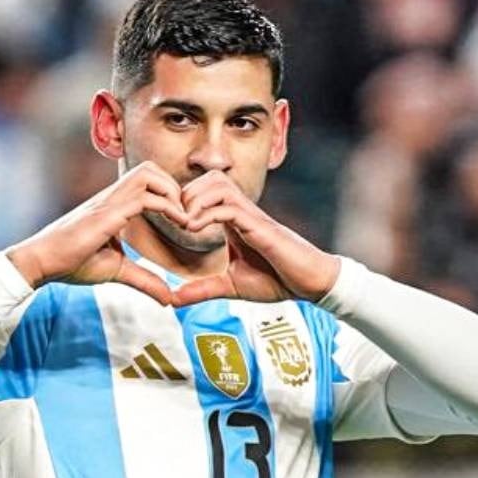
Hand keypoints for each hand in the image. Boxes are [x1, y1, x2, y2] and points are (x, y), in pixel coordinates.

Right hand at [7, 161, 186, 305]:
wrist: (42, 262)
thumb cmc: (72, 262)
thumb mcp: (117, 270)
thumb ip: (144, 280)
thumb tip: (168, 298)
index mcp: (113, 204)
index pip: (146, 180)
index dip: (169, 193)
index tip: (182, 219)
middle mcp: (112, 197)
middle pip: (149, 167)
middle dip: (174, 186)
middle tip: (184, 215)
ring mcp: (109, 202)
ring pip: (148, 173)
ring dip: (171, 191)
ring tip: (182, 218)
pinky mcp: (107, 214)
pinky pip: (144, 198)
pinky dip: (167, 206)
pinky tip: (178, 224)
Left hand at [171, 171, 340, 306]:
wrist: (308, 283)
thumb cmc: (277, 280)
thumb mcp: (231, 287)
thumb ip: (202, 290)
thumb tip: (173, 299)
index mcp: (233, 220)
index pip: (204, 191)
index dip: (183, 201)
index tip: (169, 223)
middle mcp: (242, 211)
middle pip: (209, 178)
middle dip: (184, 195)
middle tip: (173, 221)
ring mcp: (251, 215)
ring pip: (217, 184)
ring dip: (194, 200)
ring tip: (184, 225)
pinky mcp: (259, 225)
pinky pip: (228, 206)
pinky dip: (206, 214)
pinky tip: (194, 230)